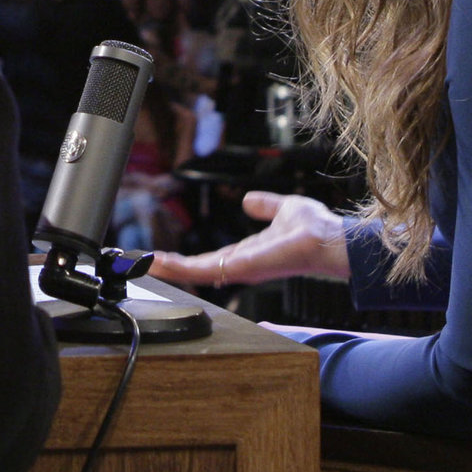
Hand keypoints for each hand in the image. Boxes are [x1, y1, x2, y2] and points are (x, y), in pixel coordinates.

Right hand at [149, 191, 350, 287]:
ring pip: (197, 271)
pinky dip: (183, 267)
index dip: (186, 259)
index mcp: (247, 252)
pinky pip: (207, 269)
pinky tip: (165, 262)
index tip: (162, 255)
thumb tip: (249, 200)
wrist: (330, 239)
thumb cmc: (315, 228)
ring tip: (145, 263)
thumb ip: (265, 206)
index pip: (209, 259)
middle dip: (170, 267)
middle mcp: (240, 264)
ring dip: (170, 268)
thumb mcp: (282, 209)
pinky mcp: (242, 268)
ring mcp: (240, 269)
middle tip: (142, 263)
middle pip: (197, 269)